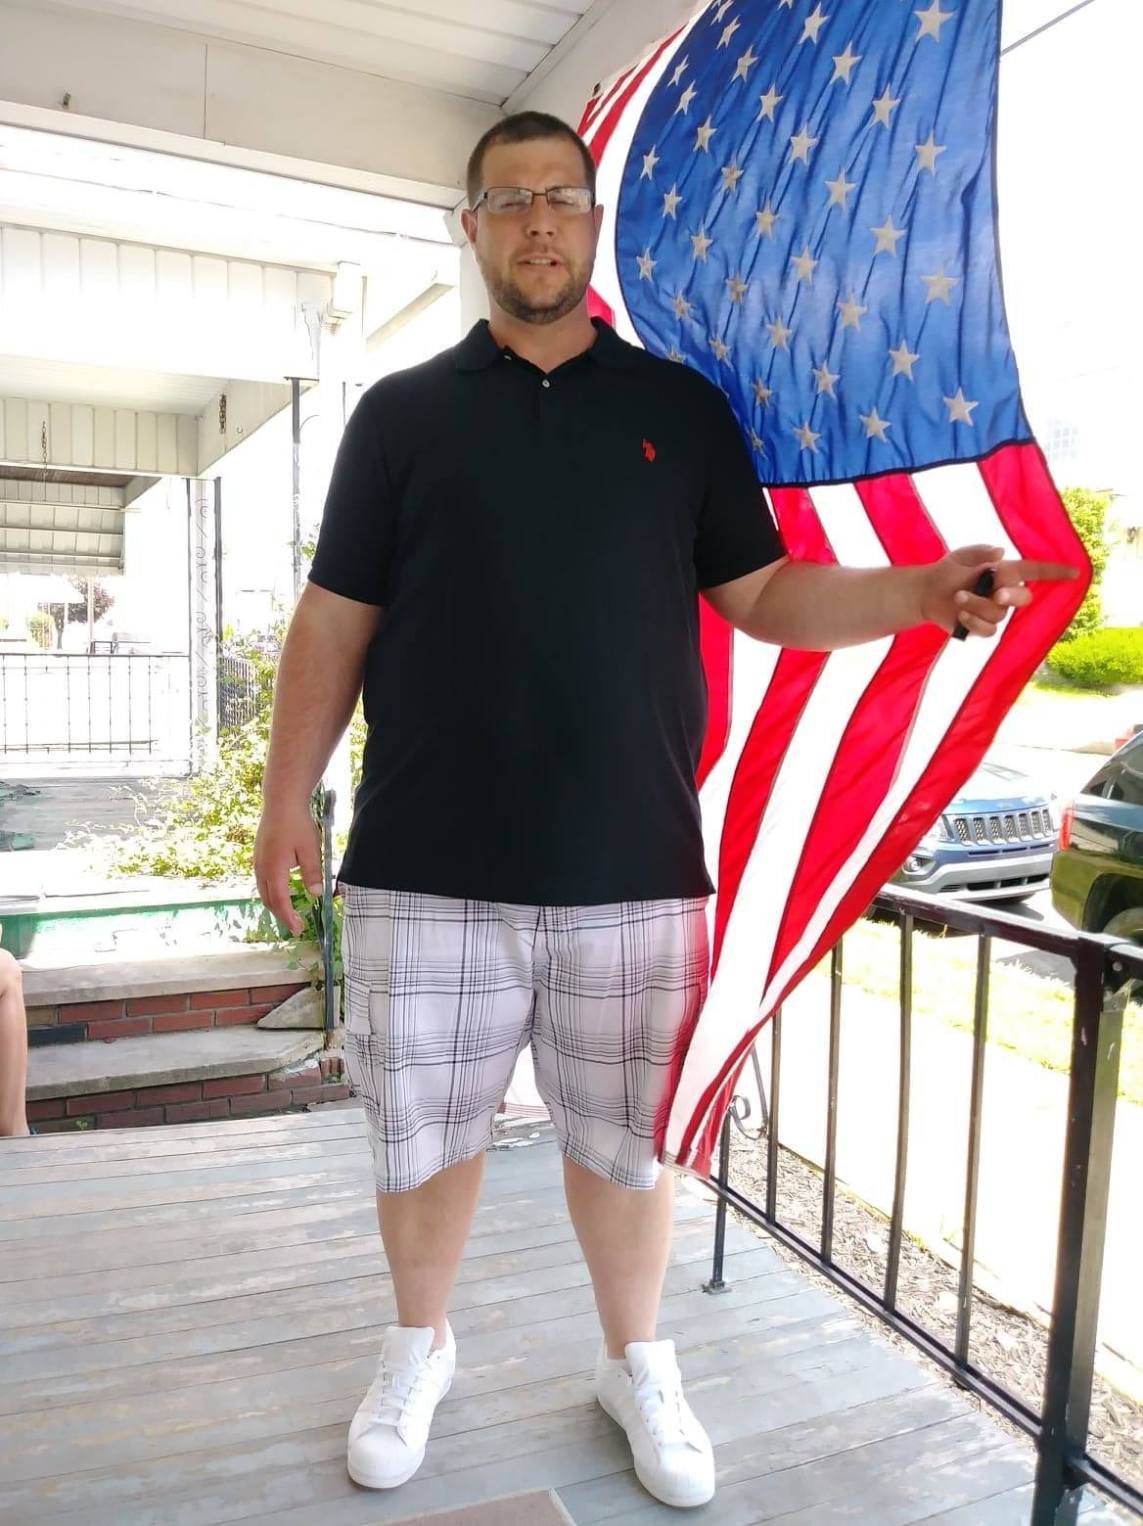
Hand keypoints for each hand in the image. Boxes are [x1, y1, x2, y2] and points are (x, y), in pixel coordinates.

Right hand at [254, 800, 321, 936]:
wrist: (281, 802)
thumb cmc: (297, 824)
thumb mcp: (310, 849)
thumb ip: (313, 873)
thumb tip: (316, 894)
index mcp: (275, 870)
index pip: (280, 902)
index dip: (289, 918)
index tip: (298, 929)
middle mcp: (262, 869)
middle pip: (269, 900)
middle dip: (281, 915)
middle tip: (295, 926)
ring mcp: (258, 862)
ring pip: (263, 891)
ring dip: (275, 905)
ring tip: (288, 913)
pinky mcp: (259, 856)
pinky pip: (262, 881)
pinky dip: (271, 893)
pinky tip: (280, 892)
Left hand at [920, 544, 1079, 638]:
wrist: (926, 593)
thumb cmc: (947, 571)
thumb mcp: (960, 556)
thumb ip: (980, 552)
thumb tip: (1000, 552)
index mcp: (1004, 572)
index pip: (1035, 571)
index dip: (1055, 572)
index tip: (1075, 572)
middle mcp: (1003, 592)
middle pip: (1024, 598)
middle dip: (1013, 595)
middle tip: (997, 593)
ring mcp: (994, 612)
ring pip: (999, 614)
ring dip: (977, 605)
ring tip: (958, 597)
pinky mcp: (982, 627)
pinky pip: (988, 630)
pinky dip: (974, 621)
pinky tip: (960, 614)